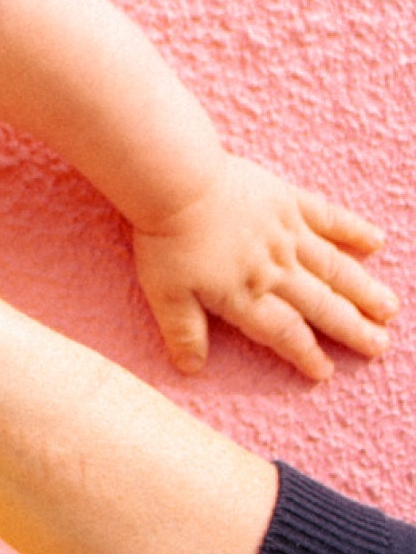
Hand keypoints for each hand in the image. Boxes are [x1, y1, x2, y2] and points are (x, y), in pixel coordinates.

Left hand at [130, 155, 395, 381]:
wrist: (177, 182)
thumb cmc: (167, 240)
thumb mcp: (165, 295)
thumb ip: (183, 332)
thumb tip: (192, 368)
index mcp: (246, 295)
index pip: (283, 332)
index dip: (305, 354)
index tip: (324, 372)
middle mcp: (275, 269)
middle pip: (321, 305)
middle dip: (351, 328)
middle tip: (379, 345)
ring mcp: (287, 234)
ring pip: (334, 268)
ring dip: (363, 290)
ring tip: (389, 309)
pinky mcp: (288, 202)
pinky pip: (328, 218)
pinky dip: (353, 229)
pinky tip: (376, 242)